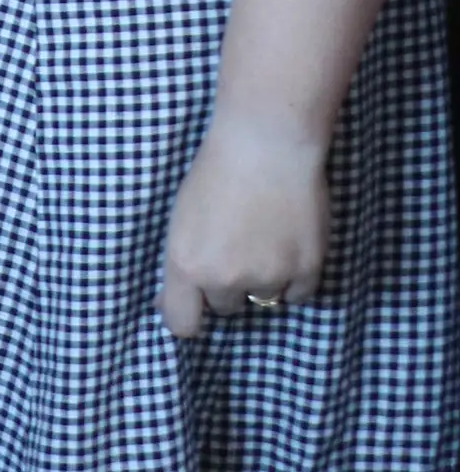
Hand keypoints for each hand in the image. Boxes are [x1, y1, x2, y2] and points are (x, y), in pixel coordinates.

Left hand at [161, 114, 328, 338]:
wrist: (266, 146)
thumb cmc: (215, 175)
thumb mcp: (181, 221)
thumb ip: (180, 265)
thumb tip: (165, 303)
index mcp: (186, 265)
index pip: (183, 325)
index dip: (188, 317)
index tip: (194, 308)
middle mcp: (225, 279)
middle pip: (225, 308)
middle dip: (227, 285)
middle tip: (235, 246)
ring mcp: (268, 277)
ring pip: (263, 300)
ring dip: (263, 279)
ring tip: (263, 237)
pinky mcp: (306, 270)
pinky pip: (298, 294)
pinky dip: (294, 277)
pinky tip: (287, 242)